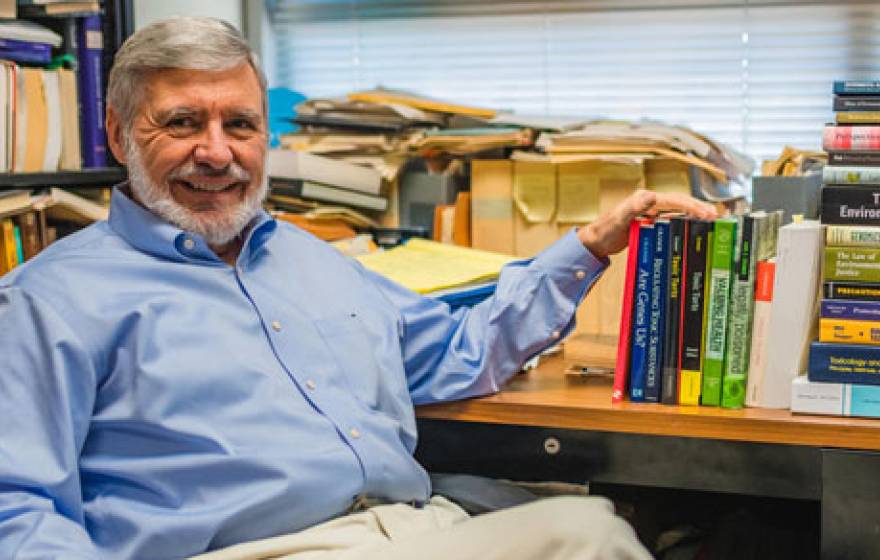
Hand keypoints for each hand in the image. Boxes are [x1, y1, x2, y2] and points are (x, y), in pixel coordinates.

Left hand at [577, 189, 717, 258]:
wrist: (595, 242)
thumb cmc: (604, 230)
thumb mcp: (619, 219)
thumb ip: (633, 207)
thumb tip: (651, 196)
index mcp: (645, 199)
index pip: (674, 200)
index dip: (692, 206)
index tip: (706, 213)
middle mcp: (649, 202)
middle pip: (680, 203)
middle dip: (698, 208)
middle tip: (715, 217)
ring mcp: (650, 212)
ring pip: (678, 211)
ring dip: (694, 215)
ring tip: (711, 221)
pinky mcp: (650, 222)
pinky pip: (671, 220)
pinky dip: (684, 222)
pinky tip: (693, 228)